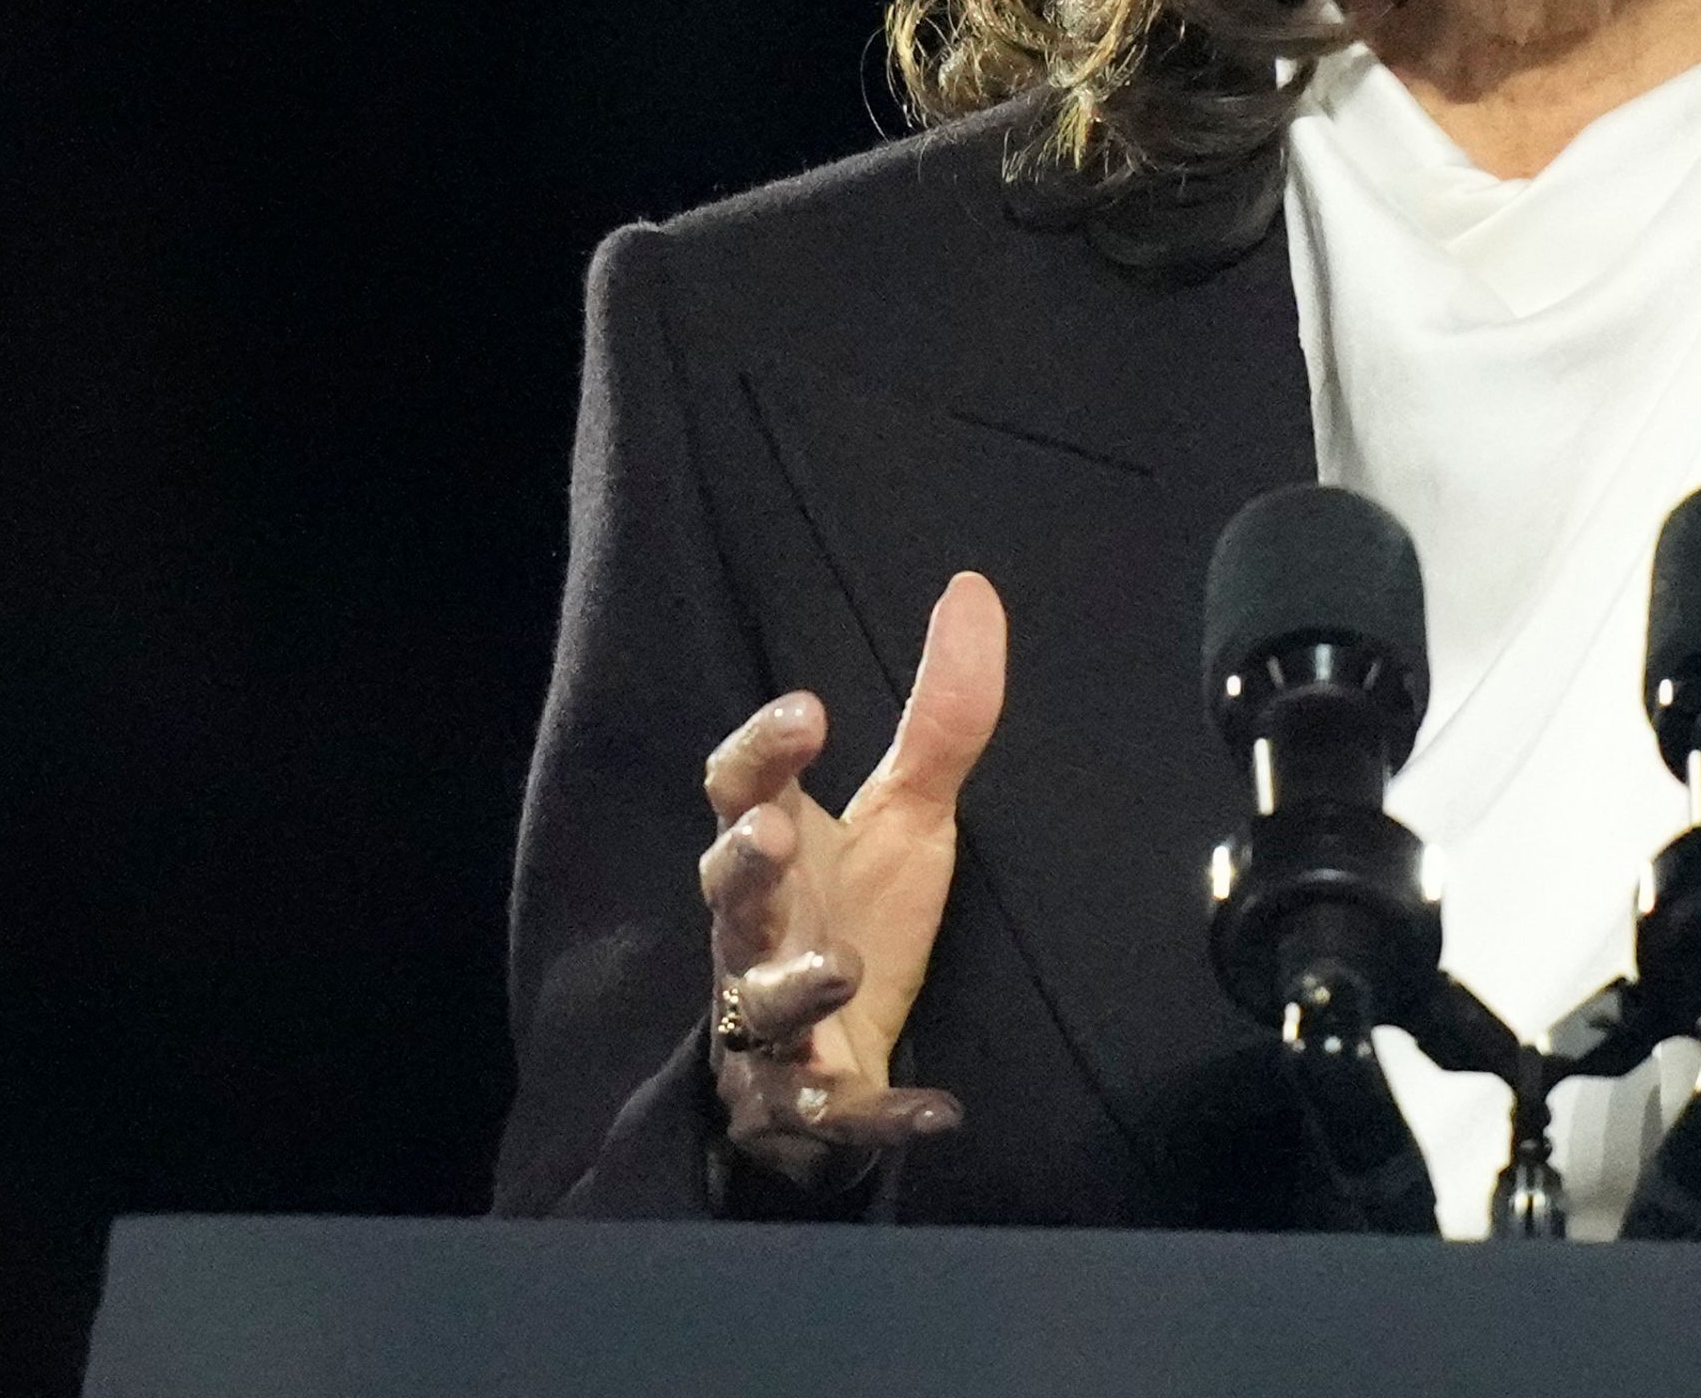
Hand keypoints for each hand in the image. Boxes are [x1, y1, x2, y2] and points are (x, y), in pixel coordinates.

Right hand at [699, 571, 1006, 1175]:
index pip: (738, 789)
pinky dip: (878, 1113)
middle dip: (742, 866)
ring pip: (759, 1006)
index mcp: (770, 849)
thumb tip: (973, 588)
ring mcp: (768, 1022)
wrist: (842, 1056)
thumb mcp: (909, 815)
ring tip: (841, 965)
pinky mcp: (805, 1103)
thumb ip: (941, 718)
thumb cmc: (858, 915)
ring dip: (793, 985)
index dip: (762, 751)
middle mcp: (754, 932)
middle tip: (767, 836)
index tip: (808, 710)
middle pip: (727, 896)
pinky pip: (832, 1111)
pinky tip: (938, 1110)